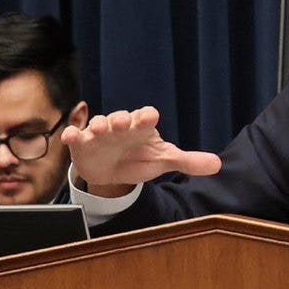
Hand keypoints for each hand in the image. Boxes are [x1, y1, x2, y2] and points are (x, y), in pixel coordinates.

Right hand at [61, 106, 220, 195]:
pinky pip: (76, 135)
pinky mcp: (83, 143)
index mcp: (142, 127)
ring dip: (98, 125)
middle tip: (122, 122)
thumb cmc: (140, 159)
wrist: (114, 172)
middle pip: (121, 117)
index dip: (147, 116)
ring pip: (98, 124)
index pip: (146, 116)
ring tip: (99, 129)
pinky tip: (70, 136)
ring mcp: (101, 133)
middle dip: (121, 118)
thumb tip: (218, 165)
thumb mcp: (163, 160)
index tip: (149, 117)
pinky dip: (73, 134)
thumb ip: (188, 161)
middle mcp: (121, 126)